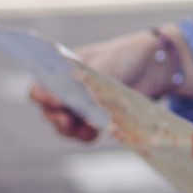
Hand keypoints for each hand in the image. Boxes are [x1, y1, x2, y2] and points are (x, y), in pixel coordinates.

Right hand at [28, 31, 161, 143]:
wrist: (151, 66)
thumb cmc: (124, 57)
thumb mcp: (107, 64)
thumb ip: (91, 83)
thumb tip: (82, 107)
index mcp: (61, 70)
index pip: (41, 86)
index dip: (43, 96)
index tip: (56, 101)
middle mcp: (65, 90)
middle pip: (49, 111)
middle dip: (57, 118)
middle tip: (68, 122)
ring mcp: (79, 106)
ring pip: (63, 126)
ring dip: (71, 131)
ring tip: (87, 131)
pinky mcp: (94, 119)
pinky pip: (82, 133)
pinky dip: (86, 135)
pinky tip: (95, 133)